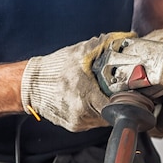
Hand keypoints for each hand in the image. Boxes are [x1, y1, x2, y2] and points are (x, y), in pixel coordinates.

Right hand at [20, 32, 135, 131]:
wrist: (30, 84)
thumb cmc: (54, 68)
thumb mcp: (81, 51)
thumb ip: (107, 44)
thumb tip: (128, 36)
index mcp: (85, 96)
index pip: (117, 106)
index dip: (128, 100)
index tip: (133, 93)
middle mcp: (82, 113)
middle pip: (111, 114)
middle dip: (118, 103)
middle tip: (121, 91)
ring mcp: (77, 122)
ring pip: (102, 119)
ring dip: (106, 108)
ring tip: (105, 94)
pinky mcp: (73, 126)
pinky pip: (92, 121)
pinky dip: (95, 111)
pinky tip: (92, 100)